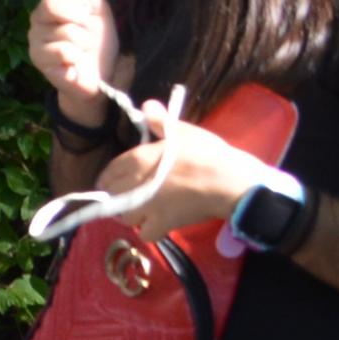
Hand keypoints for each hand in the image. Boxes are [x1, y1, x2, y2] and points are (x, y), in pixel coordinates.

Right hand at [26, 0, 120, 112]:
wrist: (100, 75)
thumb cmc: (98, 42)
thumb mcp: (100, 11)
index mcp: (49, 5)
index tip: (88, 12)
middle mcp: (37, 21)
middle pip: (51, 5)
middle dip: (79, 18)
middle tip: (85, 30)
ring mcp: (35, 40)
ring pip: (65, 31)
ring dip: (83, 41)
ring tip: (82, 50)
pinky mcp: (38, 60)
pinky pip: (64, 51)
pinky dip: (77, 56)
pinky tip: (75, 62)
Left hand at [90, 107, 276, 235]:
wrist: (228, 181)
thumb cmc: (207, 154)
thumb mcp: (183, 131)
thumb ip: (160, 121)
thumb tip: (146, 106)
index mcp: (137, 159)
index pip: (110, 171)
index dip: (110, 177)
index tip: (114, 181)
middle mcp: (135, 184)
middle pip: (111, 195)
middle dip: (117, 196)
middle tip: (128, 195)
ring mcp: (147, 206)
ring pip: (124, 216)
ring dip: (130, 214)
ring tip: (141, 210)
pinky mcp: (163, 224)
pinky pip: (145, 233)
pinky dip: (148, 231)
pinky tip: (156, 224)